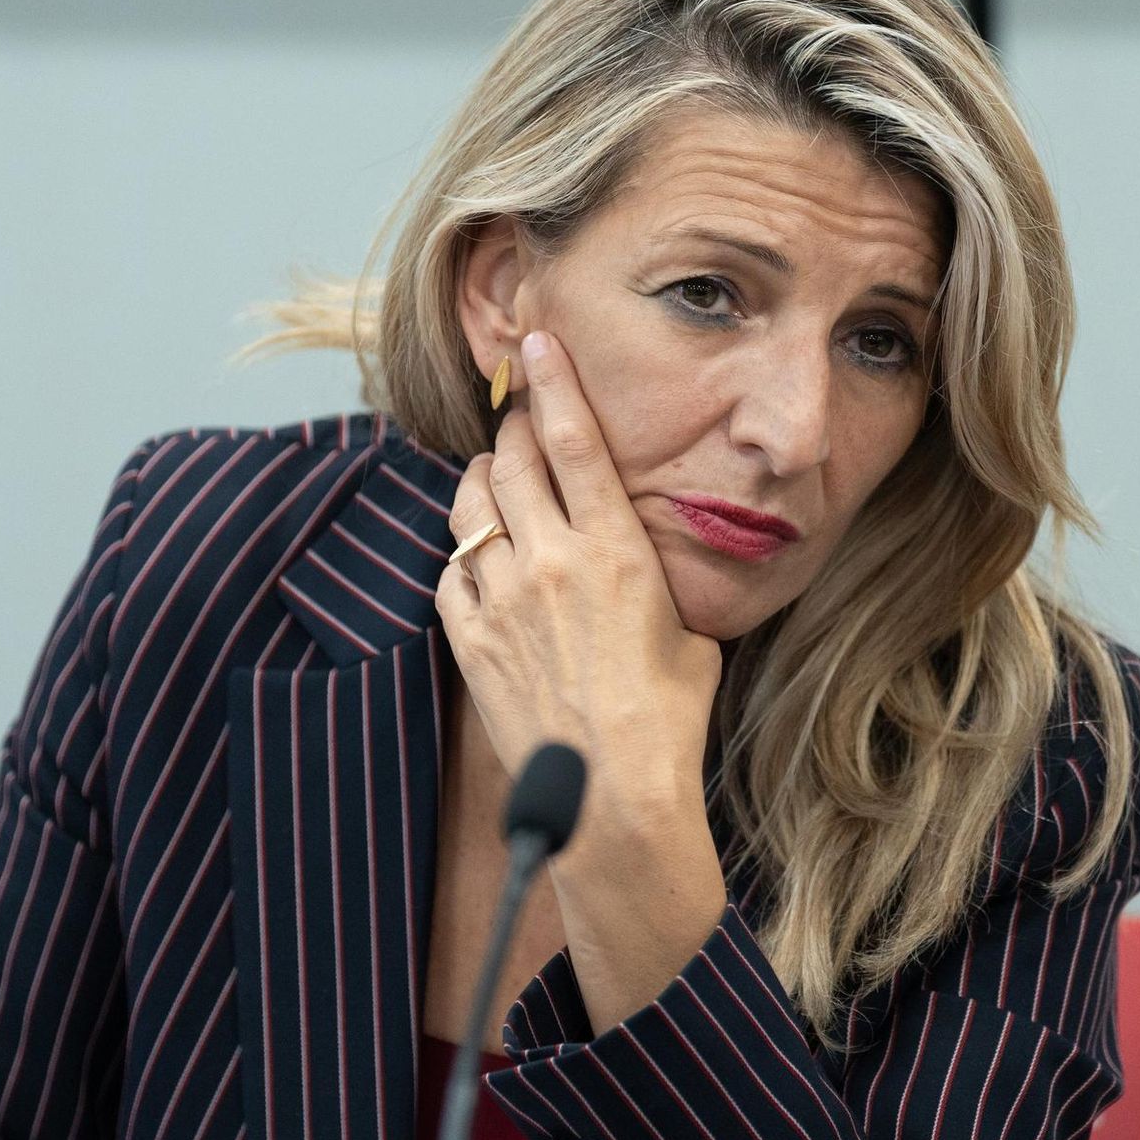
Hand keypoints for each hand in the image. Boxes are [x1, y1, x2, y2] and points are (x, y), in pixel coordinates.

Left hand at [434, 329, 722, 812]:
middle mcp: (552, 561)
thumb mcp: (689, 634)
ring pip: (470, 505)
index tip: (536, 343)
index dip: (552, 383)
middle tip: (518, 423)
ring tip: (493, 480)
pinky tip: (479, 557)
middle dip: (512, 431)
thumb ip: (659, 583)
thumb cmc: (668, 721)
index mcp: (616, 550)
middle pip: (511, 461)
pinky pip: (449, 570)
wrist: (612, 796)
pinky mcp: (469, 640)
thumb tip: (650, 570)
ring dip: (480, 482)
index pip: (574, 441)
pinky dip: (462, 552)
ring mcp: (502, 600)